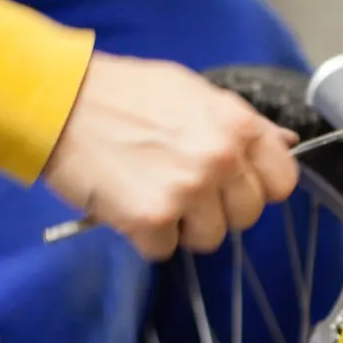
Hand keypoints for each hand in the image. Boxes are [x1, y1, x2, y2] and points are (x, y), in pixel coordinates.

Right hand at [42, 53, 298, 259]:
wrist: (57, 102)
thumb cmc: (123, 93)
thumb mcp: (192, 92)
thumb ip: (239, 122)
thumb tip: (285, 142)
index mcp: (236, 124)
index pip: (282, 180)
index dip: (257, 186)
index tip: (231, 184)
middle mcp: (220, 158)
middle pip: (247, 215)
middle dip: (217, 208)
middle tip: (180, 186)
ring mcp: (188, 191)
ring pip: (209, 238)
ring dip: (181, 226)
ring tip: (149, 191)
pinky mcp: (152, 219)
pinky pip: (164, 250)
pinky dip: (144, 236)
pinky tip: (126, 203)